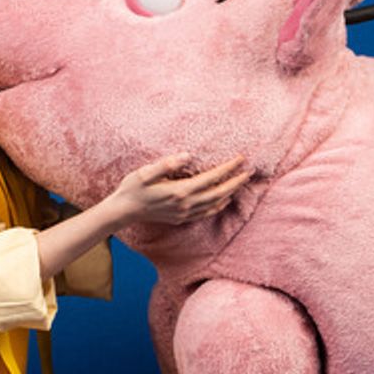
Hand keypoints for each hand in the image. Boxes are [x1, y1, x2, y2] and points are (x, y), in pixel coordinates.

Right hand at [109, 153, 252, 225]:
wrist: (123, 211)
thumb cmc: (132, 188)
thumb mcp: (145, 172)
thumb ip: (166, 164)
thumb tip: (187, 155)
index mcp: (179, 191)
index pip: (211, 178)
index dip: (227, 168)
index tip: (240, 158)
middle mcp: (185, 204)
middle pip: (219, 193)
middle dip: (236, 182)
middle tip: (250, 171)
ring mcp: (184, 213)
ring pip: (215, 204)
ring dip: (230, 193)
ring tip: (241, 183)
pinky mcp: (181, 218)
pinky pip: (206, 213)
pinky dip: (218, 206)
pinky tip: (223, 200)